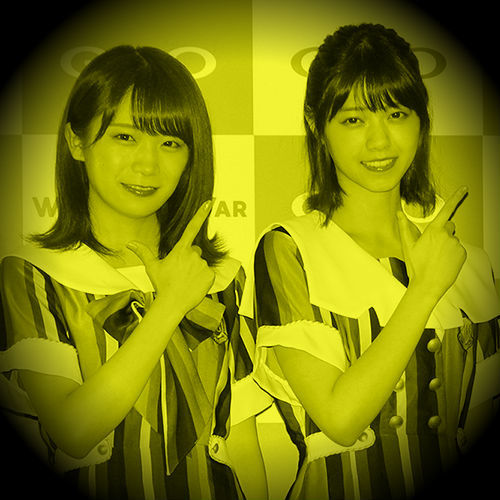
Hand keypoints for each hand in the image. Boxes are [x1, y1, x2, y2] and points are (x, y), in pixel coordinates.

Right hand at [127, 200, 215, 312]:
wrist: (172, 303)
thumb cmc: (162, 284)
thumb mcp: (152, 267)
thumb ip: (143, 252)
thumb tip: (129, 243)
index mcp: (180, 250)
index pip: (192, 227)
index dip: (201, 214)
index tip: (210, 202)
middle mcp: (193, 254)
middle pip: (194, 251)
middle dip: (189, 258)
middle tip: (179, 272)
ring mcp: (203, 264)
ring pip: (201, 263)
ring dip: (195, 269)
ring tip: (185, 280)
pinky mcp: (210, 275)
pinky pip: (208, 273)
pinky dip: (203, 278)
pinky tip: (193, 285)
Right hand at [397, 186, 467, 300]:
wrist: (428, 285)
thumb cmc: (416, 265)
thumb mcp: (407, 245)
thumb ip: (404, 227)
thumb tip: (398, 213)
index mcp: (434, 231)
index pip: (446, 210)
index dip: (456, 197)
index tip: (464, 187)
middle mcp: (448, 235)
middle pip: (448, 226)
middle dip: (442, 232)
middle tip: (431, 247)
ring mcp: (456, 245)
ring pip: (452, 239)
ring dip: (446, 245)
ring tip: (436, 258)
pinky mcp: (462, 254)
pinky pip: (458, 249)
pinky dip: (452, 253)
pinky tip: (443, 262)